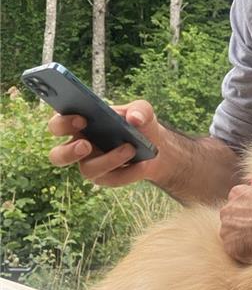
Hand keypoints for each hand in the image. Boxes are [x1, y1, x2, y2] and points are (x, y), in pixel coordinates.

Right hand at [48, 100, 163, 186]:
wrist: (156, 146)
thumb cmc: (139, 123)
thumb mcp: (142, 110)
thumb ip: (139, 109)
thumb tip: (134, 119)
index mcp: (79, 124)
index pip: (58, 124)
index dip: (64, 123)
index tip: (82, 119)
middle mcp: (78, 147)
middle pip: (57, 156)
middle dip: (69, 152)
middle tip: (86, 145)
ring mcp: (91, 165)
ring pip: (87, 171)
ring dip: (108, 160)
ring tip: (130, 148)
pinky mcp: (107, 179)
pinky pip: (113, 179)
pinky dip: (130, 172)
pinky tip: (143, 164)